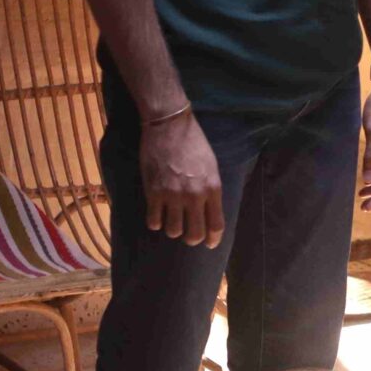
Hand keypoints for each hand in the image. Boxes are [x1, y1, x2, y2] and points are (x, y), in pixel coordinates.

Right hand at [142, 112, 224, 246]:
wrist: (169, 126)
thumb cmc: (193, 143)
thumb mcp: (211, 166)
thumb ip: (210, 189)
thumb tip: (209, 210)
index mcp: (213, 188)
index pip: (216, 225)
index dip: (213, 239)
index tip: (209, 244)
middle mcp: (195, 196)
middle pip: (195, 234)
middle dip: (192, 238)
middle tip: (187, 233)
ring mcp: (173, 195)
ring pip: (173, 231)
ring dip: (172, 229)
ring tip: (171, 219)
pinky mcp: (154, 193)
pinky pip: (154, 221)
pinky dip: (155, 221)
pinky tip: (156, 214)